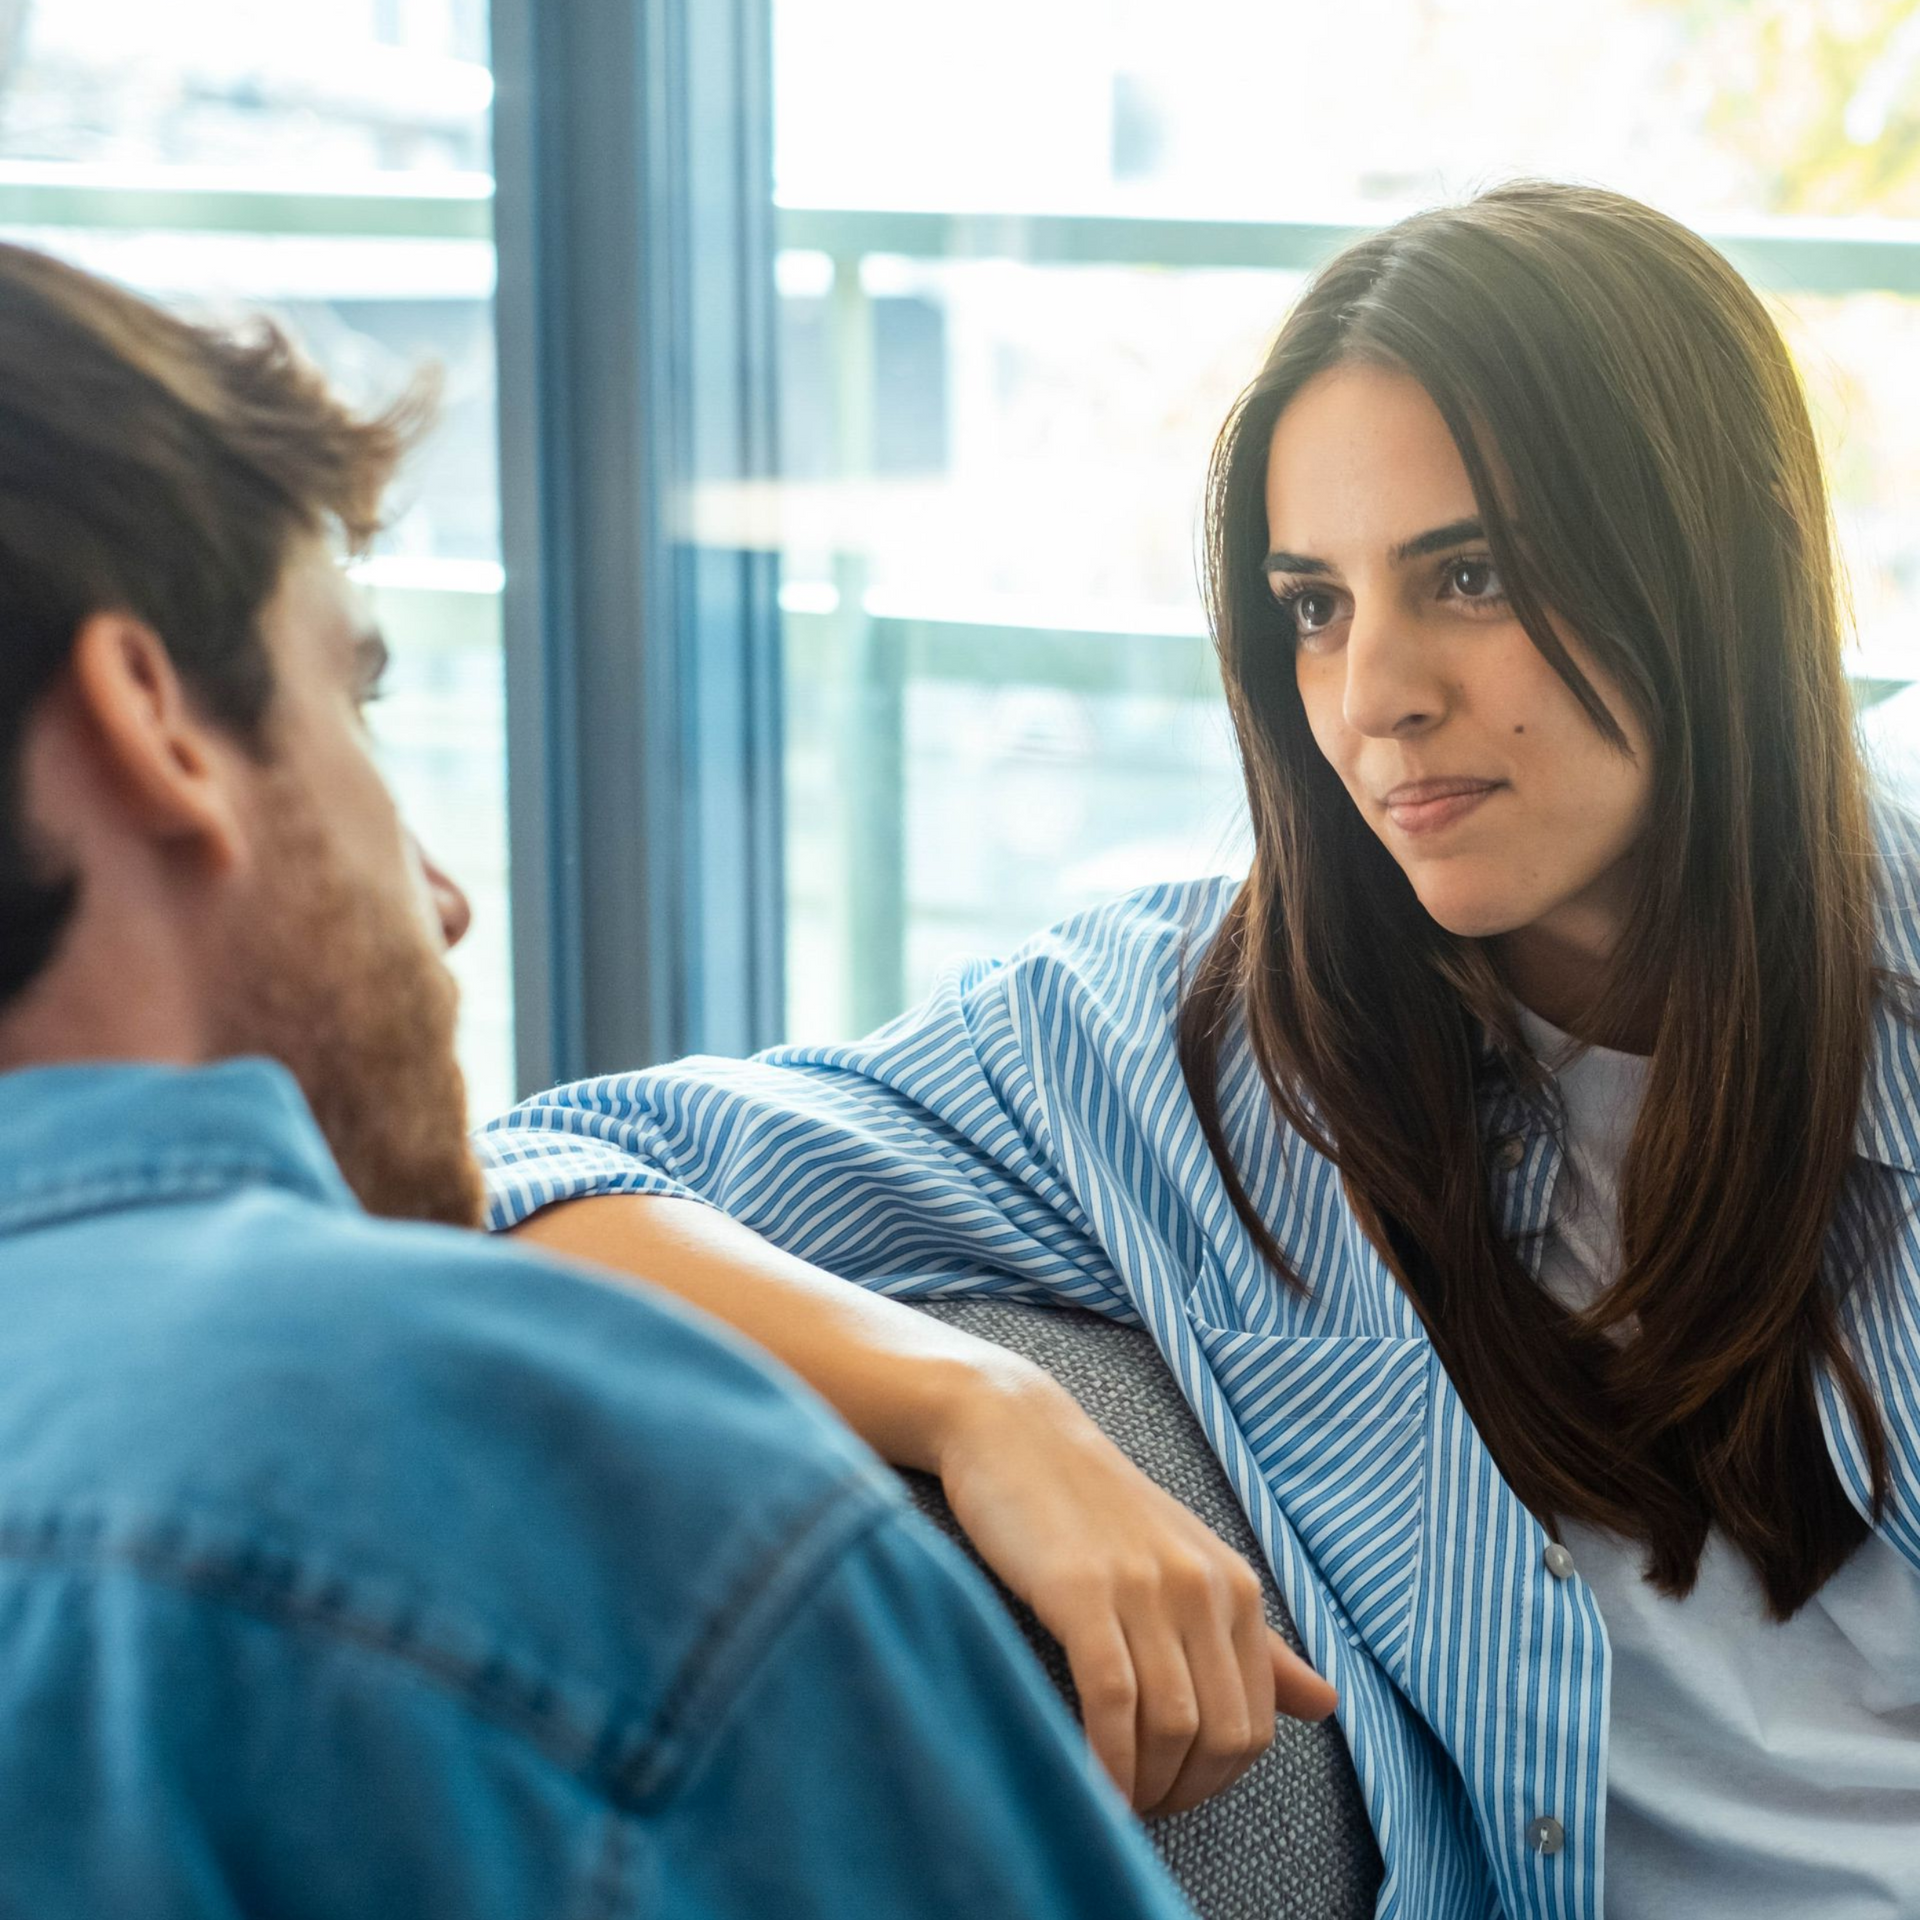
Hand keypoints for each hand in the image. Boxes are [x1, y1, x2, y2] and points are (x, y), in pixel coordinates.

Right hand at [931, 1362, 1337, 1816]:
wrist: (1015, 1432)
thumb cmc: (1094, 1510)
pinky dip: (1105, 1759)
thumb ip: (1256, 1643)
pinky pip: (1112, 1700)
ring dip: (1143, 1785)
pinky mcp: (1082, 1591)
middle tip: (1139, 1807)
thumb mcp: (1187, 1566)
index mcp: (1235, 1586)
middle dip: (1184, 1792)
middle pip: (1221, 1734)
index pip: (1255, 1723)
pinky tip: (1087, 1781)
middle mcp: (1202, 1587)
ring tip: (1112, 1799)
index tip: (1171, 1793)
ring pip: (1172, 1725)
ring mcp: (1144, 1587)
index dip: (1216, 1780)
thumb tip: (1327, 1704)